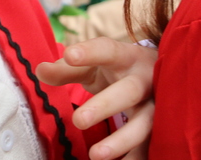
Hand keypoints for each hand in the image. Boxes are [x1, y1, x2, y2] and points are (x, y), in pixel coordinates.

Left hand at [37, 37, 156, 159]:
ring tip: (95, 154)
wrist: (158, 75)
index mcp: (126, 57)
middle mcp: (144, 79)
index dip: (90, 52)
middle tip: (78, 120)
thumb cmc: (118, 70)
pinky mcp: (159, 126)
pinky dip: (137, 157)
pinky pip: (151, 145)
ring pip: (145, 122)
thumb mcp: (94, 67)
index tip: (69, 55)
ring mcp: (155, 104)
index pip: (108, 50)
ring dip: (122, 139)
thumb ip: (67, 69)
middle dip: (105, 105)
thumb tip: (40, 70)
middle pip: (129, 91)